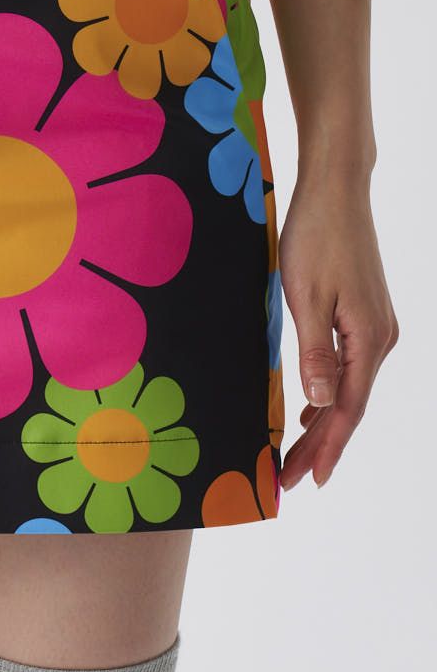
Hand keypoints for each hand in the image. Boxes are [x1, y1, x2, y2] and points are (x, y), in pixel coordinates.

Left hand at [277, 179, 397, 490]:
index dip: (327, 448)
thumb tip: (322, 405)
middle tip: (289, 479)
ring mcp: (375, 325)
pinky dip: (329, 392)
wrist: (336, 190)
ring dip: (324, 421)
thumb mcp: (306, 296)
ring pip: (348, 387)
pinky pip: (348, 365)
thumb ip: (314, 353)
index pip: (347, 410)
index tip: (307, 481)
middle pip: (349, 404)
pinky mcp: (364, 313)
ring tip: (297, 453)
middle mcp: (380, 338)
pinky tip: (313, 406)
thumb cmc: (316, 237)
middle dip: (320, 444)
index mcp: (369, 339)